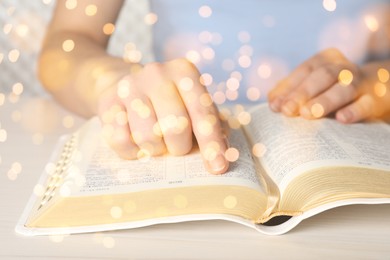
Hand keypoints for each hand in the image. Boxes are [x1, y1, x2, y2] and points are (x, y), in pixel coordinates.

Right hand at [96, 58, 228, 173]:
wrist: (123, 83)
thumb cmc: (168, 101)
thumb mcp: (192, 105)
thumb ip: (211, 125)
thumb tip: (222, 154)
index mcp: (185, 72)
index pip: (202, 113)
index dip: (212, 144)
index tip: (218, 168)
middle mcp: (157, 74)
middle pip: (175, 128)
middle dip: (179, 147)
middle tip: (176, 147)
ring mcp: (129, 86)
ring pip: (148, 138)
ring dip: (155, 150)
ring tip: (156, 141)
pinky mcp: (107, 102)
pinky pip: (121, 141)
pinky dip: (132, 151)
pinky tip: (136, 141)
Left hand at [268, 48, 389, 122]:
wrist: (376, 91)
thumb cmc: (333, 89)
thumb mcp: (314, 86)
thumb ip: (293, 91)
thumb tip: (273, 101)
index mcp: (326, 60)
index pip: (305, 70)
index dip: (288, 87)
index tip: (274, 105)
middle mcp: (344, 68)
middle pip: (322, 76)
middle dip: (302, 93)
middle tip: (287, 110)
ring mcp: (361, 83)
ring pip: (343, 89)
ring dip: (324, 101)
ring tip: (308, 114)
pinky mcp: (376, 100)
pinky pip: (366, 104)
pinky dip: (354, 111)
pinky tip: (341, 119)